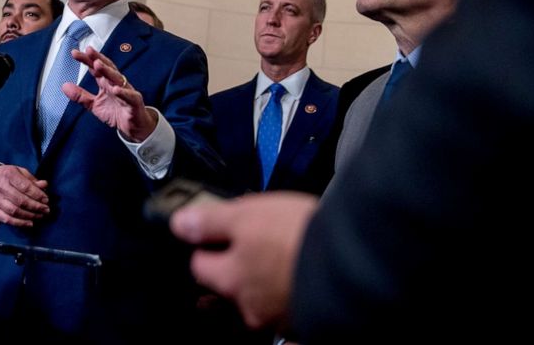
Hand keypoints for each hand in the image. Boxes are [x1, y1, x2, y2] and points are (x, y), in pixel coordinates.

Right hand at [0, 164, 48, 227]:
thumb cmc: (8, 176)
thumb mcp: (20, 171)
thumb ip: (32, 180)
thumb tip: (44, 185)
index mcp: (8, 175)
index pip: (25, 187)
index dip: (37, 194)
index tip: (46, 200)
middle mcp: (0, 187)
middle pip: (21, 201)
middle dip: (36, 207)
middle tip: (46, 209)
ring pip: (15, 211)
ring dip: (30, 215)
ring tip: (40, 215)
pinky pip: (7, 219)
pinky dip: (20, 223)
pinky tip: (30, 223)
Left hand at [63, 47, 155, 141]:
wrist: (134, 126)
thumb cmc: (116, 112)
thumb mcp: (94, 105)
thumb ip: (80, 96)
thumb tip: (64, 86)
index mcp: (105, 83)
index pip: (95, 68)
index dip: (86, 60)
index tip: (75, 53)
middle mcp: (115, 83)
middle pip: (107, 68)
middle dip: (98, 58)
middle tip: (88, 51)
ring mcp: (126, 91)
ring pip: (117, 78)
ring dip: (108, 71)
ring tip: (98, 65)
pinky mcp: (135, 102)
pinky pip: (129, 96)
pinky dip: (123, 92)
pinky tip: (115, 89)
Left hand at [170, 192, 317, 328]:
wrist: (354, 264)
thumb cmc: (297, 238)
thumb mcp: (247, 215)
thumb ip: (211, 221)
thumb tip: (179, 224)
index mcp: (230, 279)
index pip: (199, 266)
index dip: (204, 247)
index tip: (213, 234)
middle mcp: (250, 305)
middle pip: (230, 286)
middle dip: (235, 268)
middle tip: (249, 246)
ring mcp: (280, 317)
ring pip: (260, 296)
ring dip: (265, 280)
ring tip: (279, 257)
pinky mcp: (307, 318)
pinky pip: (288, 304)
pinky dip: (290, 289)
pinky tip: (300, 272)